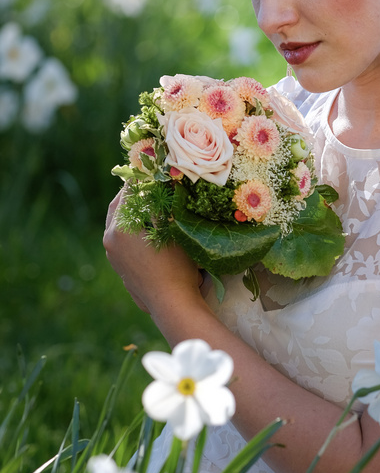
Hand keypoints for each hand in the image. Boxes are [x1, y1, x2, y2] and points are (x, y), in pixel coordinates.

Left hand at [103, 190, 202, 315]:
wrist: (173, 304)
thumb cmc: (177, 266)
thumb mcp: (173, 230)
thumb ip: (163, 205)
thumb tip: (162, 182)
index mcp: (119, 229)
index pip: (127, 192)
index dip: (140, 178)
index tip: (151, 168)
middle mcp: (110, 240)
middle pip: (118, 207)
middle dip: (132, 194)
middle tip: (148, 183)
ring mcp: (113, 256)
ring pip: (118, 224)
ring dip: (132, 212)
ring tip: (150, 205)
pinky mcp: (120, 268)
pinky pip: (122, 240)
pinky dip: (133, 229)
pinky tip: (149, 230)